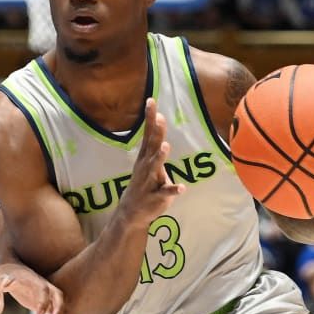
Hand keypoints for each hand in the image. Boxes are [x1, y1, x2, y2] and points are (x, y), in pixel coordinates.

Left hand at [0, 257, 64, 313]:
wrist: (8, 265)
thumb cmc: (0, 272)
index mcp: (31, 279)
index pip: (43, 288)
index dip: (43, 302)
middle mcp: (40, 284)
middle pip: (57, 294)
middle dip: (59, 308)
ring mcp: (42, 292)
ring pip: (58, 302)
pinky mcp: (41, 299)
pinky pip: (53, 308)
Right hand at [117, 98, 184, 222]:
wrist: (131, 213)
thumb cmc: (144, 185)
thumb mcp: (149, 165)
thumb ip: (155, 151)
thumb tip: (161, 132)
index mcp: (145, 157)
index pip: (148, 134)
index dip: (150, 118)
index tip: (151, 101)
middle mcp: (145, 166)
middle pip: (151, 146)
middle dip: (156, 132)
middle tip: (160, 117)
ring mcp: (149, 181)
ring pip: (155, 167)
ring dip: (160, 157)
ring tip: (166, 146)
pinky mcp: (155, 197)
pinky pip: (165, 193)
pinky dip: (173, 190)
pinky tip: (182, 188)